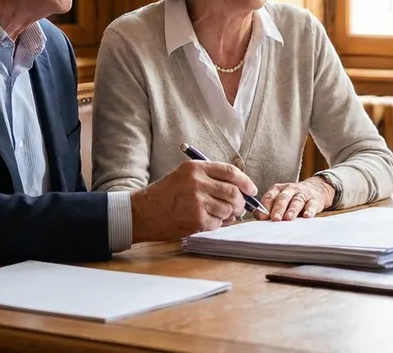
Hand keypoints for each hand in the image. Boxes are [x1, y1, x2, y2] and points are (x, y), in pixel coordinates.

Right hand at [129, 160, 257, 241]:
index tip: (251, 189)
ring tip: (217, 215)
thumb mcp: (184, 176)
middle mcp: (198, 182)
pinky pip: (217, 224)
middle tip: (238, 208)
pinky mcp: (195, 219)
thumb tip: (239, 188)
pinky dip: (215, 225)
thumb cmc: (163, 195)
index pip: (230, 172)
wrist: (141, 212)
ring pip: (227, 210)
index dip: (245, 181)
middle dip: (240, 202)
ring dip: (227, 215)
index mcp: (195, 168)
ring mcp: (197, 201)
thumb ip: (209, 178)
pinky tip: (204, 222)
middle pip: (233, 192)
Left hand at [257, 176, 334, 220]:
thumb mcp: (278, 199)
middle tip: (275, 219)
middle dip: (278, 209)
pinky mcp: (314, 200)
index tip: (262, 217)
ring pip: (296, 201)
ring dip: (292, 210)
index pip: (270, 197)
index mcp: (277, 189)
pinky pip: (311, 205)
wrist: (315, 189)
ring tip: (288, 218)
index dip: (265, 207)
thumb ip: (269, 208)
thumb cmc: (291, 198)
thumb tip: (260, 218)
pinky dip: (309, 210)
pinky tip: (307, 216)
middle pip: (283, 198)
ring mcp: (302, 194)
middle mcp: (289, 189)